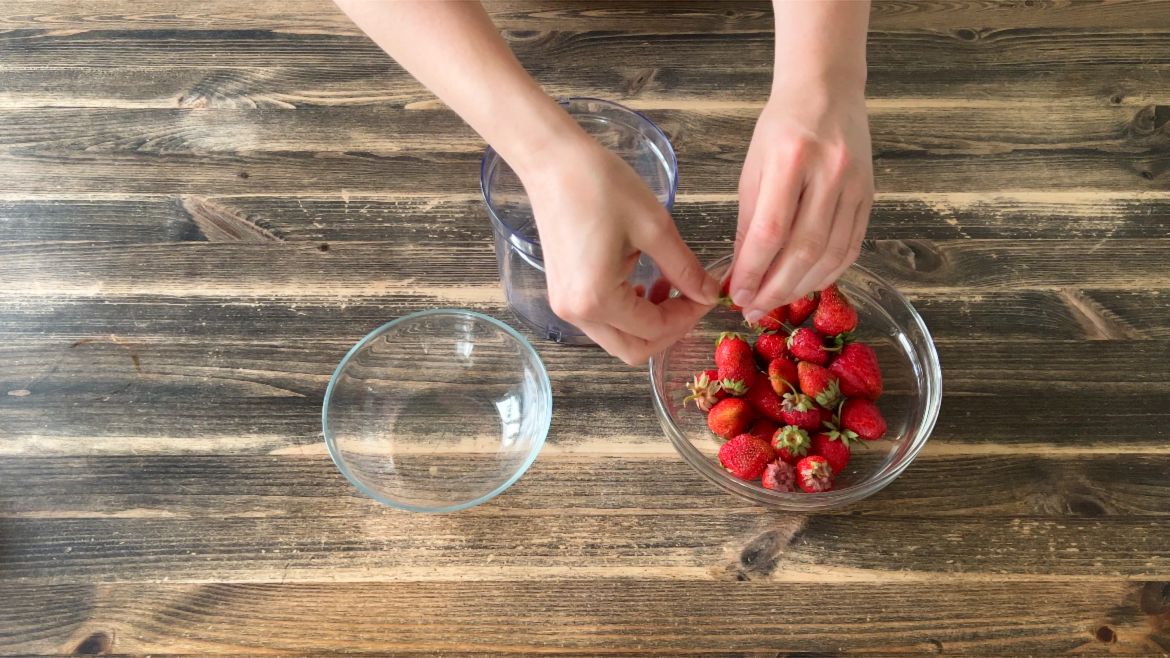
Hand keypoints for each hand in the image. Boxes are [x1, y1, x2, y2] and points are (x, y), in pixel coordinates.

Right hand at [522, 137, 719, 364]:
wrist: (552, 161)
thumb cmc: (598, 185)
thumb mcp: (654, 226)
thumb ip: (684, 268)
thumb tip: (708, 293)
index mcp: (597, 298)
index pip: (655, 330)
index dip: (688, 316)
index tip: (708, 294)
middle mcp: (576, 312)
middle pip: (633, 350)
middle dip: (669, 329)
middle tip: (692, 299)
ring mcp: (565, 305)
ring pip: (618, 339)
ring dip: (649, 324)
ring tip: (668, 286)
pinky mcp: (563, 293)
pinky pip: (602, 322)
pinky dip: (629, 314)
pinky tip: (643, 284)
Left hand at [729, 84, 873, 323]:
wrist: (827, 91)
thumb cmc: (781, 128)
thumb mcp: (753, 169)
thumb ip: (749, 222)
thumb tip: (740, 273)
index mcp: (791, 160)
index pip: (770, 231)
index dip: (753, 271)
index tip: (735, 295)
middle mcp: (829, 173)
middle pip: (804, 250)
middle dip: (775, 289)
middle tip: (753, 310)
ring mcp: (855, 185)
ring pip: (831, 255)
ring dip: (801, 288)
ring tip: (775, 303)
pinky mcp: (869, 196)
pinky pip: (850, 248)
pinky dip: (827, 274)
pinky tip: (806, 285)